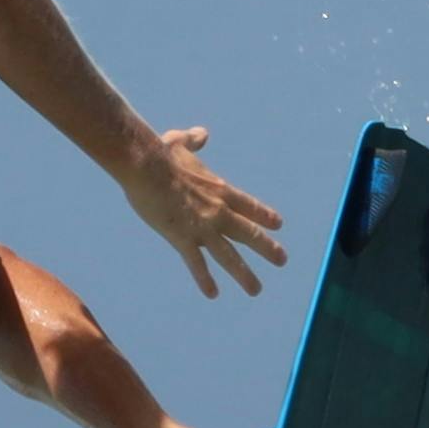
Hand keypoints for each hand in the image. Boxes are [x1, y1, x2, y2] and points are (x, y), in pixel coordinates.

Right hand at [113, 124, 287, 297]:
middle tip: (283, 260)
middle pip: (249, 234)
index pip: (249, 206)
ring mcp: (203, 227)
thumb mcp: (179, 142)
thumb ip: (193, 140)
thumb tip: (201, 133)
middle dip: (268, 248)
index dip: (264, 216)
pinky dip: (205, 280)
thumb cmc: (160, 153)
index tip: (278, 225)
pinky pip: (197, 264)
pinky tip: (213, 294)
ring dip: (245, 275)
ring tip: (256, 290)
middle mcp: (218, 211)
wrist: (146, 165)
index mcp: (220, 190)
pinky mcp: (183, 238)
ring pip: (230, 256)